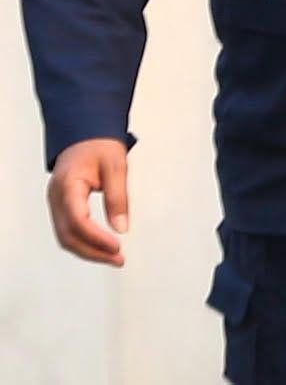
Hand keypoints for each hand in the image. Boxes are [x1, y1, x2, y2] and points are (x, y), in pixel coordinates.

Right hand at [47, 138, 129, 266]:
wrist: (86, 133)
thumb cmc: (99, 145)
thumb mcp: (116, 167)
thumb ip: (118, 197)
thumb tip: (121, 227)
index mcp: (67, 185)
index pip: (76, 219)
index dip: (95, 237)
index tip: (116, 246)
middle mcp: (56, 198)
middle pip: (68, 235)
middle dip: (93, 251)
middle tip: (118, 258)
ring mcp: (56, 204)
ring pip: (65, 237)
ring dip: (88, 250)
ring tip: (113, 257)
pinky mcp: (61, 207)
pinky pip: (68, 231)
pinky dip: (84, 242)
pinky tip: (101, 247)